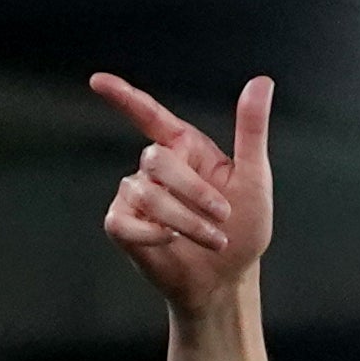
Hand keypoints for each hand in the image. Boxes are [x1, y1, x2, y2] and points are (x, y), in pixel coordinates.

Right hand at [94, 73, 273, 320]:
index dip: (123, 97)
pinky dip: (151, 234)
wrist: (227, 279)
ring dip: (184, 220)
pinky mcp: (123, 225)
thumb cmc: (243, 230)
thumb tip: (261, 81)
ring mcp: (136, 196)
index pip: (149, 115)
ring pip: (144, 193)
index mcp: (185, 148)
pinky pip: (123, 220)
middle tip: (223, 216)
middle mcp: (157, 168)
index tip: (97, 81)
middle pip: (156, 160)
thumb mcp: (254, 178)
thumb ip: (251, 129)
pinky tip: (170, 241)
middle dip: (193, 192)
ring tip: (211, 238)